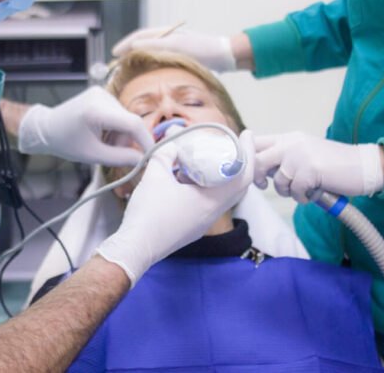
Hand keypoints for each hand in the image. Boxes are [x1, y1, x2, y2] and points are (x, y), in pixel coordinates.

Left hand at [18, 86, 153, 165]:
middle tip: (114, 155)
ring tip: (103, 144)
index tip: (151, 156)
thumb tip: (143, 161)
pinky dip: (115, 128)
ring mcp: (102, 93)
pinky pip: (119, 114)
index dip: (146, 141)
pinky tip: (101, 134)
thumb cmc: (66, 143)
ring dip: (120, 135)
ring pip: (125, 119)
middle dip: (127, 141)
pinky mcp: (102, 94)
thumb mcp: (93, 155)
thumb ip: (121, 158)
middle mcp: (102, 96)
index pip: (133, 123)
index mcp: (97, 110)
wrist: (47, 127)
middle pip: (130, 123)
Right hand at [97, 130, 254, 285]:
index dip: (248, 153)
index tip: (246, 134)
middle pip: (237, 186)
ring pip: (221, 195)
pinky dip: (205, 187)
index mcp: (211, 202)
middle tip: (232, 145)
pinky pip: (207, 203)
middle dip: (237, 163)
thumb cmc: (147, 213)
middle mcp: (212, 214)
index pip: (243, 176)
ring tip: (207, 158)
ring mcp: (203, 223)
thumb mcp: (155, 175)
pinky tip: (187, 177)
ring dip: (219, 176)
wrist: (135, 248)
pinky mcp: (192, 228)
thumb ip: (166, 153)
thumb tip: (174, 142)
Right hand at [112, 26, 235, 72]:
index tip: (114, 53)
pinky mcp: (182, 59)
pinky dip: (150, 67)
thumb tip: (134, 46)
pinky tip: (148, 76)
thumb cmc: (203, 49)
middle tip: (117, 63)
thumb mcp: (177, 46)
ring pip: (151, 53)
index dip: (126, 44)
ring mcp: (175, 49)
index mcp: (166, 33)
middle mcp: (169, 39)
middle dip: (129, 52)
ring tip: (128, 70)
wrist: (225, 56)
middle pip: (143, 44)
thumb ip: (155, 45)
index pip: (140, 36)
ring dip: (138, 60)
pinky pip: (160, 61)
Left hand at [253, 132, 383, 203]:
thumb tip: (260, 171)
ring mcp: (300, 155)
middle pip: (257, 160)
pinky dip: (304, 198)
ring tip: (306, 189)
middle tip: (266, 185)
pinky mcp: (309, 169)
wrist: (363, 166)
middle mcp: (291, 143)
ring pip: (278, 180)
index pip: (256, 142)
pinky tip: (316, 193)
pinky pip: (295, 191)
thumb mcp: (305, 154)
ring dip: (289, 192)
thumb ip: (284, 158)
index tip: (258, 175)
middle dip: (258, 177)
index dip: (249, 159)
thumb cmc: (334, 165)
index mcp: (288, 138)